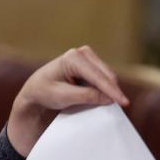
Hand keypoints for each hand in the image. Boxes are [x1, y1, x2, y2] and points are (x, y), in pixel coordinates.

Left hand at [7, 45, 129, 156]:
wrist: (35, 90)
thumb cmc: (44, 92)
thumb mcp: (63, 97)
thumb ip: (86, 96)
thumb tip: (109, 99)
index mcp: (73, 57)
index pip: (98, 77)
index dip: (112, 91)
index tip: (124, 103)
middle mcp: (82, 53)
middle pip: (106, 74)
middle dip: (113, 90)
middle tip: (121, 107)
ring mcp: (87, 57)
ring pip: (107, 76)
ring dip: (109, 90)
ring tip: (110, 105)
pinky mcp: (90, 64)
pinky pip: (103, 78)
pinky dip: (104, 89)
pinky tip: (103, 99)